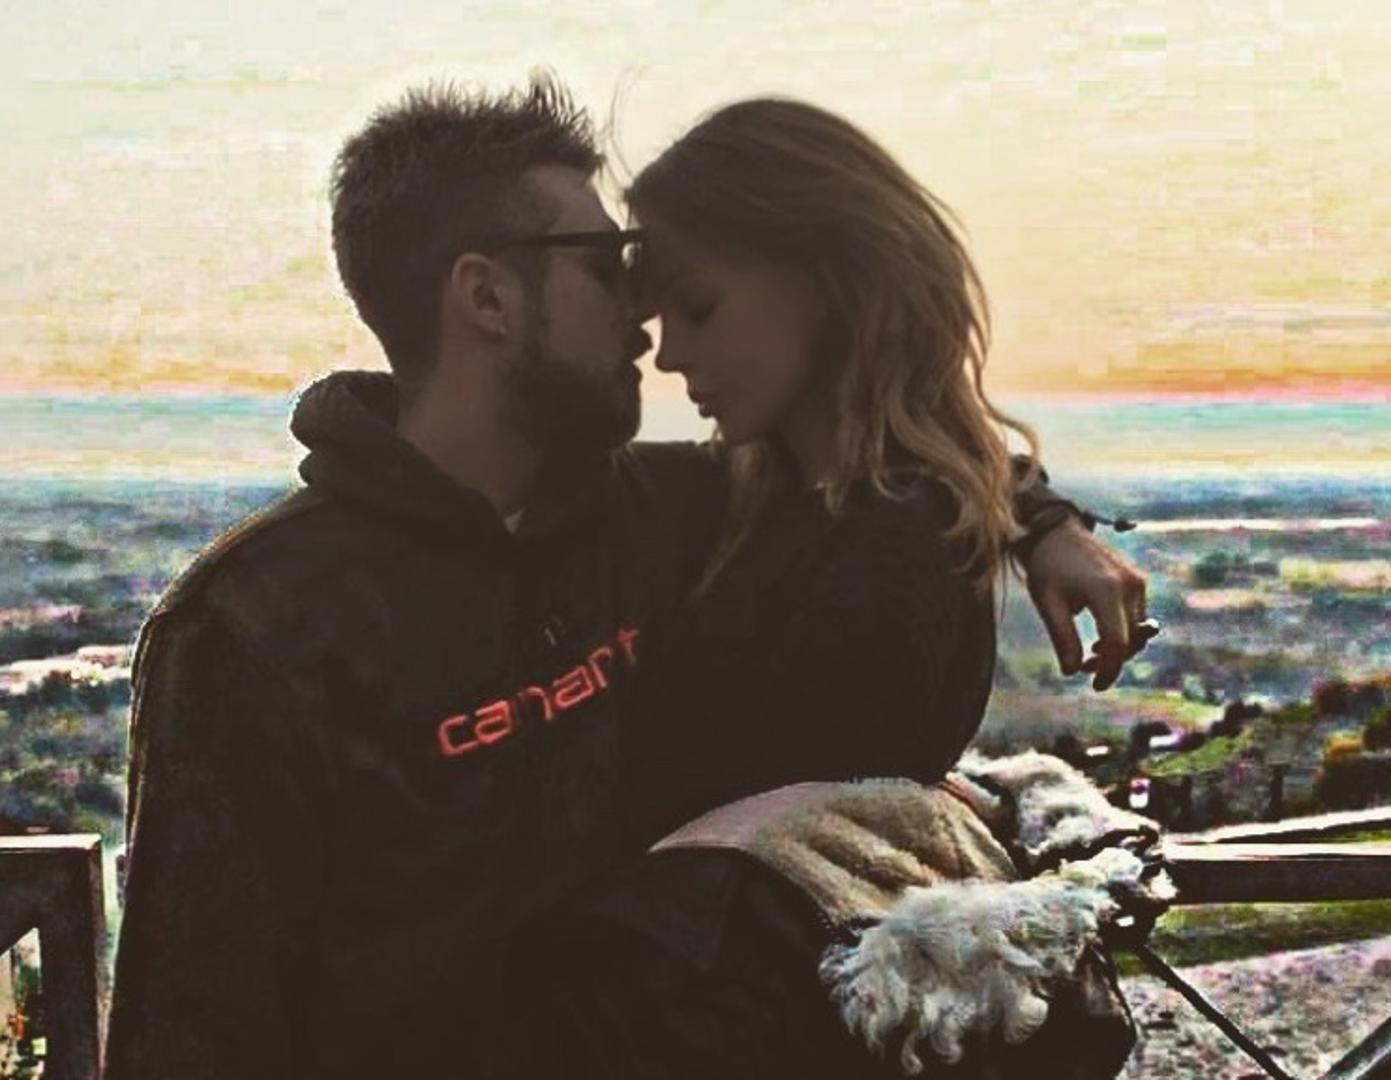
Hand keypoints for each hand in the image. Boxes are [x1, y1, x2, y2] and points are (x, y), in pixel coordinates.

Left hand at [1023, 518, 1147, 690]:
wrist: (1056, 531)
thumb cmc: (1047, 566)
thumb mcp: (1048, 603)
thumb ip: (1062, 638)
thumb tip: (1071, 672)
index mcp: (1106, 591)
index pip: (1118, 645)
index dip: (1109, 671)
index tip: (1095, 685)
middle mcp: (1129, 586)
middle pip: (1132, 641)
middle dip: (1112, 661)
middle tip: (1083, 666)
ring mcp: (1137, 581)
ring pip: (1138, 631)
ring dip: (1120, 648)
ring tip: (1091, 652)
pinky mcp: (1137, 580)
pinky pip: (1138, 616)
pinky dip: (1124, 631)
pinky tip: (1102, 637)